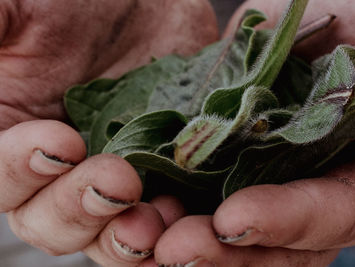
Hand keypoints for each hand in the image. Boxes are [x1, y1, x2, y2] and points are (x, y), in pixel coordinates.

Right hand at [0, 0, 217, 265]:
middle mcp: (55, 169)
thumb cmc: (80, 3)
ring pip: (100, 234)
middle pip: (47, 221)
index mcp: (12, 134)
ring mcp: (109, 176)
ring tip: (148, 220)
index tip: (62, 144)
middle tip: (119, 182)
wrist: (151, 6)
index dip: (20, 173)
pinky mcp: (155, 177)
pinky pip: (152, 222)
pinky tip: (176, 216)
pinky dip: (162, 230)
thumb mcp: (19, 9)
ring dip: (121, 237)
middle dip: (79, 209)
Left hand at [153, 0, 354, 265]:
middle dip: (222, 251)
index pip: (334, 213)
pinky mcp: (228, 145)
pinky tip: (132, 198)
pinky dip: (164, 192)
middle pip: (272, 241)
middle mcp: (312, 184)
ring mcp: (265, 169)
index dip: (287, 221)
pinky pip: (194, 179)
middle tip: (171, 249)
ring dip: (182, 232)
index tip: (233, 219)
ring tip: (138, 235)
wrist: (332, 12)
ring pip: (225, 221)